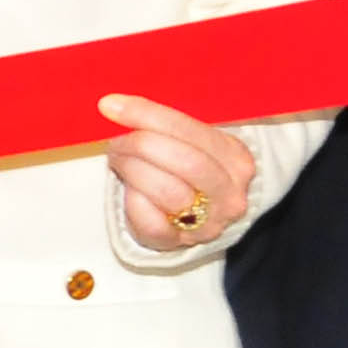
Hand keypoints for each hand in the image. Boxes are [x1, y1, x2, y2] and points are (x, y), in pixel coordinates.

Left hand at [102, 92, 255, 250]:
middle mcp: (230, 191)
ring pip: (168, 192)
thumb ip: (164, 123)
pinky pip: (152, 222)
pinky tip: (130, 192)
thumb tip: (114, 104)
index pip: (190, 130)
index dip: (147, 115)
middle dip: (140, 145)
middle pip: (184, 161)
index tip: (111, 105)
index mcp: (235, 156)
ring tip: (120, 162)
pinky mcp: (182, 242)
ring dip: (133, 171)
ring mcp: (211, 220)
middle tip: (117, 142)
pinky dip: (133, 204)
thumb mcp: (189, 140)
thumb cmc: (187, 166)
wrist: (198, 214)